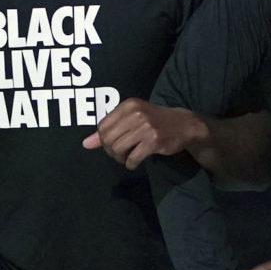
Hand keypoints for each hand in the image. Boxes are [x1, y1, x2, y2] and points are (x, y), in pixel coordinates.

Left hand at [84, 100, 207, 168]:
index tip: (111, 144)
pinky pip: (132, 157)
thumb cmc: (155, 121)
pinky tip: (133, 162)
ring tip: (125, 158)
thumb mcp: (131, 119)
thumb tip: (86, 144)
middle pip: (108, 139)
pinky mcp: (154, 141)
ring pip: (118, 148)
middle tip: (118, 154)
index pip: (102, 126)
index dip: (102, 140)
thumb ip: (109, 129)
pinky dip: (130, 164)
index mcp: (129, 105)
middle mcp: (136, 113)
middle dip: (110, 151)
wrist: (184, 125)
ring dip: (119, 158)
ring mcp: (146, 127)